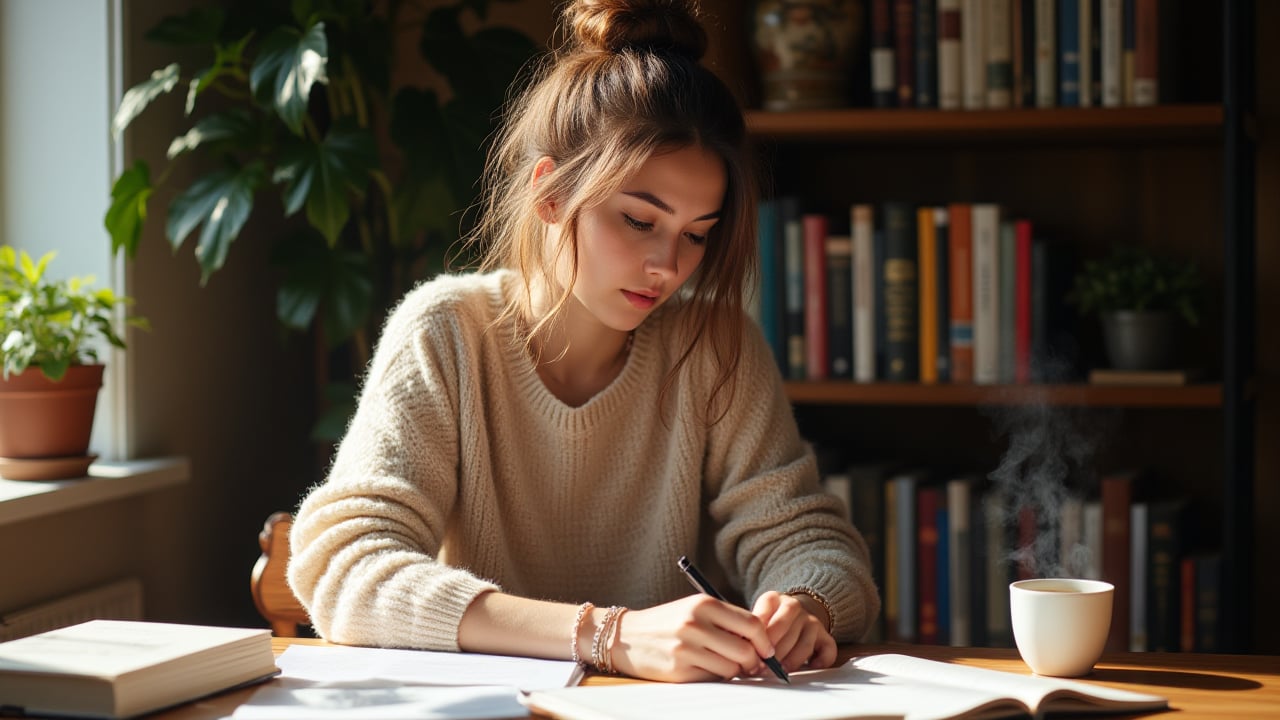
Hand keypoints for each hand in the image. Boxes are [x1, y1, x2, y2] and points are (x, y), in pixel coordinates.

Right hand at [608, 594, 776, 682]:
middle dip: (753, 661)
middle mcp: (695, 624)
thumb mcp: (694, 609)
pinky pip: (712, 678)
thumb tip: (761, 643)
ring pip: (731, 668)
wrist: (626, 636)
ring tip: (723, 664)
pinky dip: (714, 676)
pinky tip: (704, 669)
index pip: (752, 624)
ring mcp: (686, 648)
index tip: (767, 650)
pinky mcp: (679, 670)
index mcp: (703, 604)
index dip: (765, 641)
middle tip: (750, 665)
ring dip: (733, 671)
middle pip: (745, 650)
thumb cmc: (667, 622)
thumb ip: (725, 620)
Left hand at [751, 591, 836, 671]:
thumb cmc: (769, 620)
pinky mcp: (825, 635)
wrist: (794, 612)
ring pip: (804, 643)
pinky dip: (822, 660)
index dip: (758, 639)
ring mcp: (811, 620)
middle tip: (763, 668)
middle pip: (784, 630)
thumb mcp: (756, 617)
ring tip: (781, 671)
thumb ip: (751, 631)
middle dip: (773, 653)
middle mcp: (794, 606)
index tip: (752, 655)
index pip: (765, 616)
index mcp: (773, 599)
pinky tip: (811, 666)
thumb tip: (743, 652)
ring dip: (792, 660)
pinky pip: (828, 649)